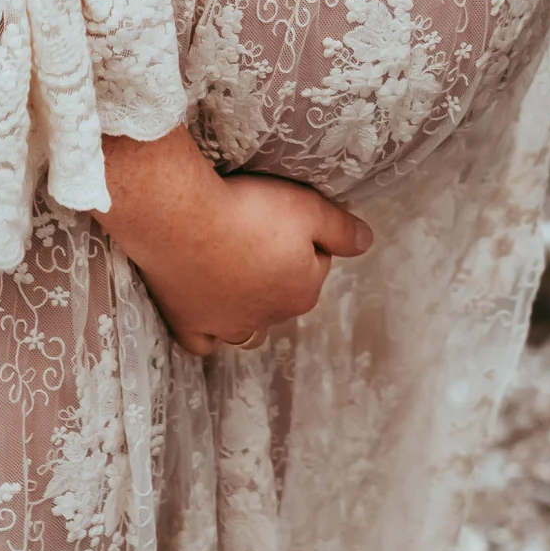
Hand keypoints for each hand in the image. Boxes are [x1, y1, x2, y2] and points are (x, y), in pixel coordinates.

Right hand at [99, 126, 371, 358]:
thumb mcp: (308, 208)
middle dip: (277, 273)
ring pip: (249, 330)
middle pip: (282, 296)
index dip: (303, 237)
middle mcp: (268, 319)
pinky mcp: (188, 324)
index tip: (282, 214)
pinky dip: (208, 334)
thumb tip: (367, 242)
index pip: (315, 264)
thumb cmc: (248, 210)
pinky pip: (203, 343)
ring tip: (238, 279)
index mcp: (302, 292)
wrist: (182, 220)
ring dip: (251, 311)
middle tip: (254, 232)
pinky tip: (207, 319)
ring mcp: (226, 326)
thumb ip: (342, 229)